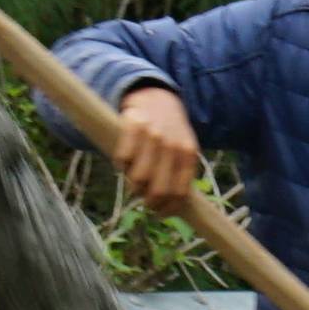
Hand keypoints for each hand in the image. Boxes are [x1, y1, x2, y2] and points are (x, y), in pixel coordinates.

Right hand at [106, 84, 209, 218]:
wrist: (156, 96)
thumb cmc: (169, 131)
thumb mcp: (183, 149)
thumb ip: (180, 173)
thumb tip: (172, 206)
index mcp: (188, 154)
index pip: (180, 193)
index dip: (168, 208)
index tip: (160, 213)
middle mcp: (172, 146)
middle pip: (158, 191)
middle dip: (149, 202)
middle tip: (144, 199)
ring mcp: (153, 136)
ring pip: (138, 178)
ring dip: (132, 184)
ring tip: (133, 177)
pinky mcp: (133, 126)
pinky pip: (122, 159)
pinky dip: (120, 164)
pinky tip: (124, 160)